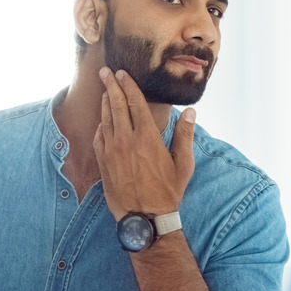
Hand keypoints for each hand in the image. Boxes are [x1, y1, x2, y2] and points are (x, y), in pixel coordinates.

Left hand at [93, 67, 196, 220]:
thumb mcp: (183, 164)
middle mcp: (127, 140)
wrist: (145, 217)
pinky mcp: (103, 162)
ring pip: (106, 119)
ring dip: (104, 102)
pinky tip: (102, 119)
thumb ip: (185, 135)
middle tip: (105, 72)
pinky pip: (99, 136)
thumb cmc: (167, 191)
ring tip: (104, 90)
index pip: (135, 103)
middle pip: (116, 105)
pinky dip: (100, 124)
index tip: (122, 73)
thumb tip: (191, 112)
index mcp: (148, 137)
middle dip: (111, 86)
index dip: (128, 86)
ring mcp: (112, 151)